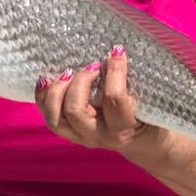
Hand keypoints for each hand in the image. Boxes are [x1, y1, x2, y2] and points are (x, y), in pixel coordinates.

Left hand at [34, 45, 151, 151]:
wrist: (145, 144)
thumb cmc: (150, 117)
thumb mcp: (151, 102)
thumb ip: (135, 82)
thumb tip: (117, 51)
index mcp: (123, 128)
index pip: (113, 99)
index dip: (115, 72)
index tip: (117, 52)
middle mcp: (98, 136)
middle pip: (75, 110)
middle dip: (80, 81)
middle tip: (93, 66)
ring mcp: (81, 137)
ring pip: (55, 118)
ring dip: (57, 91)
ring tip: (68, 72)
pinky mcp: (70, 133)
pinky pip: (49, 117)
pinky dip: (43, 97)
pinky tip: (46, 79)